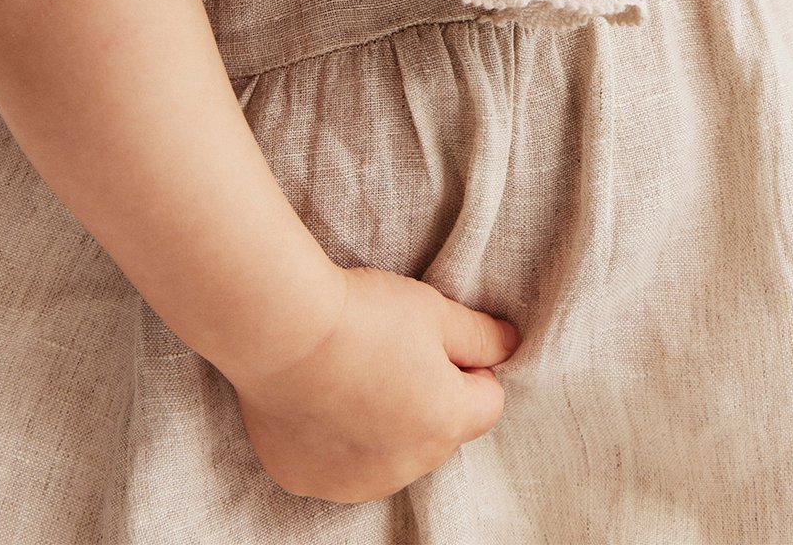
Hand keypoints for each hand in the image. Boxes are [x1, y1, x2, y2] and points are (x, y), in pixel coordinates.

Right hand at [230, 264, 521, 503]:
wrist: (281, 331)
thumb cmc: (362, 314)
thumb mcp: (435, 310)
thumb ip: (482, 336)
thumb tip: (511, 345)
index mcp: (447, 423)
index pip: (487, 403)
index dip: (467, 368)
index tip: (434, 342)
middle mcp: (406, 467)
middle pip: (438, 433)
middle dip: (426, 398)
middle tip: (388, 350)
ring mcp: (353, 482)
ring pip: (389, 456)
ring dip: (382, 426)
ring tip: (350, 372)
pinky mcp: (308, 480)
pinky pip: (337, 465)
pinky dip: (334, 440)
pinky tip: (318, 397)